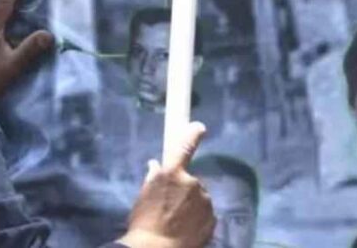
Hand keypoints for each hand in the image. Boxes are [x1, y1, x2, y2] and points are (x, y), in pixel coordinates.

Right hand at [117, 122, 214, 247]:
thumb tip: (155, 165)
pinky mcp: (213, 219)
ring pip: (199, 198)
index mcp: (172, 174)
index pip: (183, 148)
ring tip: (178, 221)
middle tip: (170, 206)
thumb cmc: (144, 222)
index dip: (192, 135)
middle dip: (184, 190)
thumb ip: (153, 179)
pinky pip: (206, 214)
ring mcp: (205, 201)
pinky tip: (187, 229)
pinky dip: (198, 219)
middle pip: (191, 181)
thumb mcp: (143, 197)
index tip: (200, 126)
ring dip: (192, 205)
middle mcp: (193, 183)